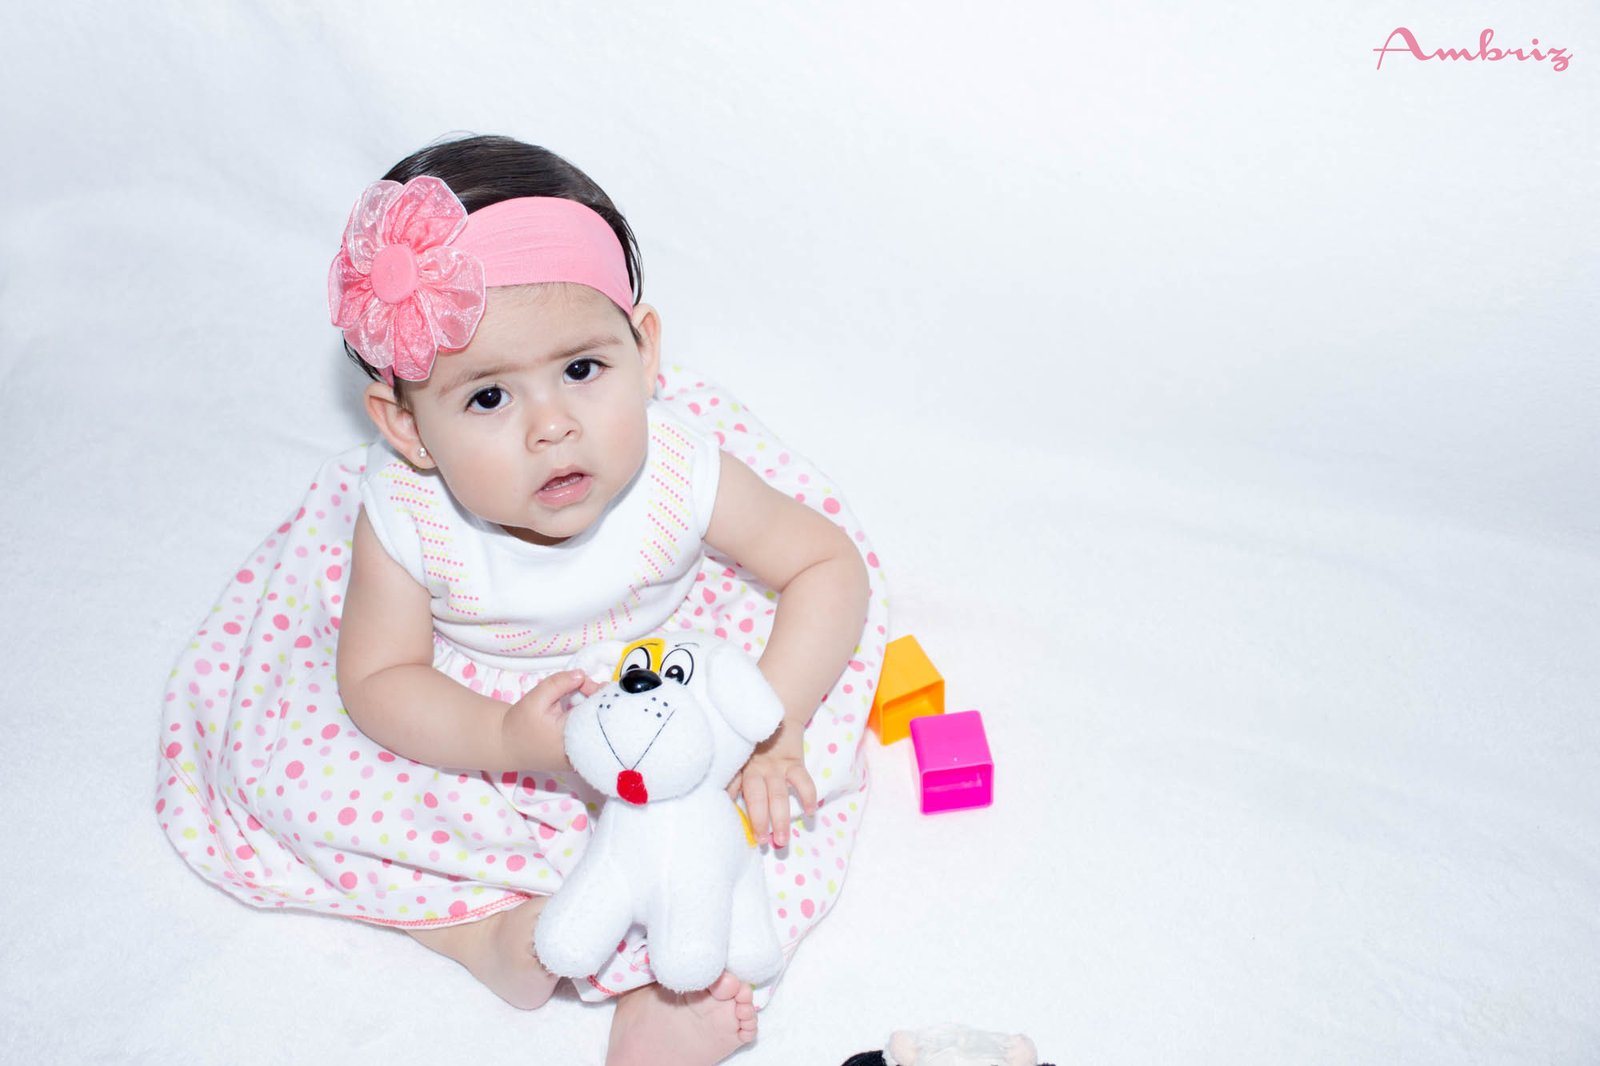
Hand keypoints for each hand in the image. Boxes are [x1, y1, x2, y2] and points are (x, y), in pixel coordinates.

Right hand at [501, 669, 599, 769]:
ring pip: (599, 726)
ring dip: (591, 707)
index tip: (582, 682)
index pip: (599, 710)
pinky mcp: (581, 758)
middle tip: (578, 686)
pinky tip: (574, 709)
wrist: (508, 746)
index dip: (596, 691)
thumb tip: (582, 675)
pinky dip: (587, 718)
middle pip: (603, 718)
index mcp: (573, 737)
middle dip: (594, 697)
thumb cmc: (520, 724)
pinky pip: (592, 733)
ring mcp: (584, 757)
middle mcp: (583, 751)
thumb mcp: (536, 699)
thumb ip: (559, 683)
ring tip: (573, 697)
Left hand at [730, 719, 816, 848]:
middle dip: (759, 820)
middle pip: (757, 796)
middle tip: (761, 841)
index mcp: (739, 767)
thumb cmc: (753, 741)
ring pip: (778, 794)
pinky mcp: (793, 761)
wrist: (778, 712)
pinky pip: (802, 780)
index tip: (726, 824)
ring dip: (781, 817)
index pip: (732, 787)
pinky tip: (810, 811)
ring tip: (782, 839)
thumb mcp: (738, 754)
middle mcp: (756, 768)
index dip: (728, 803)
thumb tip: (721, 799)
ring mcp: (776, 765)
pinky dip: (808, 795)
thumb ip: (731, 775)